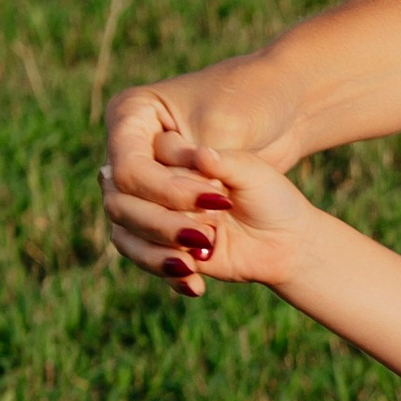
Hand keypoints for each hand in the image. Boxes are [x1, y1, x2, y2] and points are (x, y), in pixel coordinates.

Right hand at [101, 63, 301, 288]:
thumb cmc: (256, 137)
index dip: (168, 190)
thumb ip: (222, 156)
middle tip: (213, 229)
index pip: (130, 167)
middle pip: (121, 203)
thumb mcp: (243, 137)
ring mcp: (140, 195)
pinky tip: (197, 283)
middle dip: (166, 223)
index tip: (218, 198)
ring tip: (207, 251)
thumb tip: (200, 159)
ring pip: (125, 234)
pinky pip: (144, 256)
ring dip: (164, 249)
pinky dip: (168, 271)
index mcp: (135, 116)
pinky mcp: (156, 230)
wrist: (279, 171)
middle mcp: (129, 155)